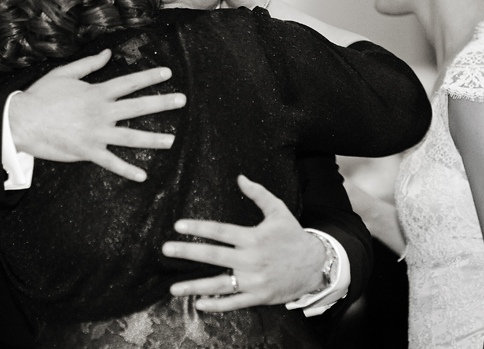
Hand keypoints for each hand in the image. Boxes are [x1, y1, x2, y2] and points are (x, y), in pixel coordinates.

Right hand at [9, 49, 185, 181]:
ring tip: (172, 140)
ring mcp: (96, 133)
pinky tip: (142, 175)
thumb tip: (107, 53)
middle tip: (182, 101)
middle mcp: (101, 112)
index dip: (149, 77)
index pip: (129, 83)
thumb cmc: (41, 96)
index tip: (168, 73)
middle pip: (137, 107)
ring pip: (130, 137)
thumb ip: (89, 65)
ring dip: (153, 139)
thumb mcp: (65, 74)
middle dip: (162, 103)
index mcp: (96, 93)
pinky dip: (126, 170)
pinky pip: (111, 162)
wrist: (22, 121)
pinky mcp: (87, 152)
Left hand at [162, 174, 325, 310]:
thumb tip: (240, 177)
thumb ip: (258, 194)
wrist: (316, 265)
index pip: (220, 231)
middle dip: (188, 253)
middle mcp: (252, 259)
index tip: (178, 225)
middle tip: (167, 250)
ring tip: (173, 288)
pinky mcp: (258, 296)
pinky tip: (200, 304)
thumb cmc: (293, 236)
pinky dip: (217, 305)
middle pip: (214, 256)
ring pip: (220, 284)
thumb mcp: (279, 211)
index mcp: (254, 237)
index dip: (199, 227)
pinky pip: (234, 303)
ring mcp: (254, 280)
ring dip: (195, 286)